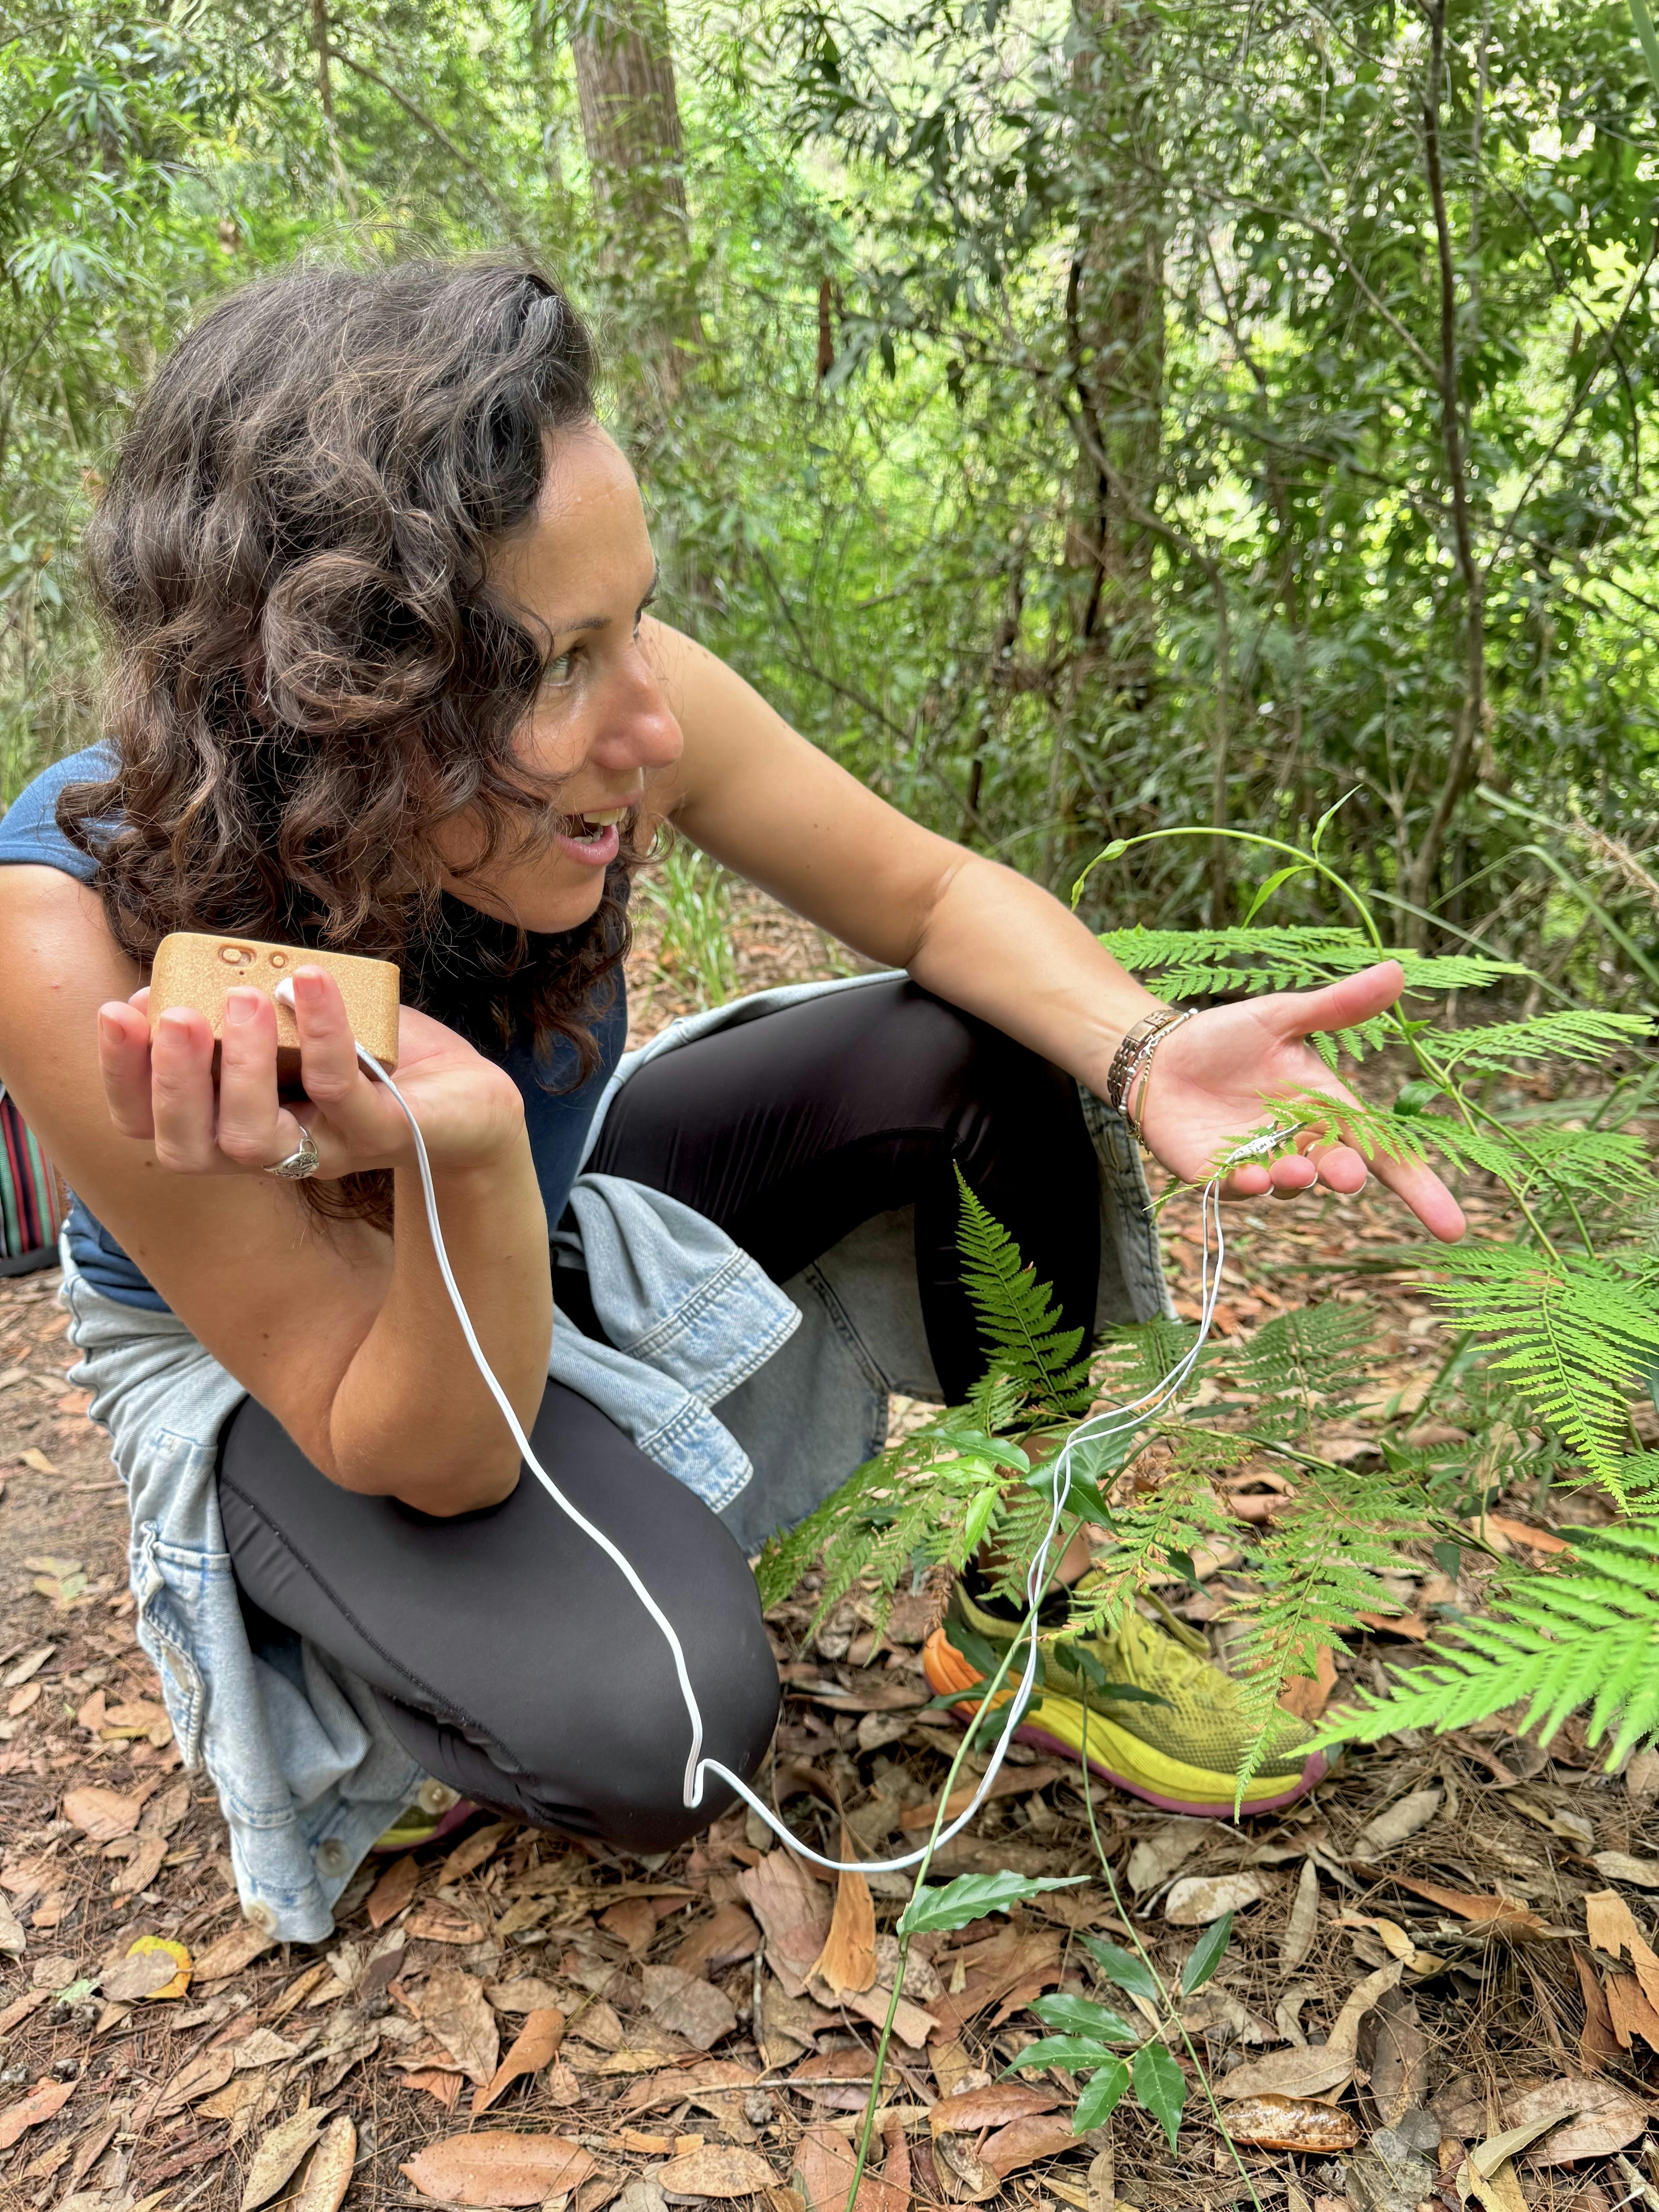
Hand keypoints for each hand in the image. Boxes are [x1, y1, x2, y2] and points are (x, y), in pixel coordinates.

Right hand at [97, 967, 525, 1182]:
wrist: (469, 1096)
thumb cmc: (373, 1056)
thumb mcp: (296, 1028)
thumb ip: (238, 1009)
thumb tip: (172, 981)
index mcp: (238, 1122)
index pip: (155, 1125)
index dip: (124, 1076)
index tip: (116, 1011)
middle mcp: (275, 1149)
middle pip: (188, 1148)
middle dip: (168, 1080)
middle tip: (172, 1012)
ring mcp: (328, 1147)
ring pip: (252, 1138)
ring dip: (237, 1065)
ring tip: (240, 998)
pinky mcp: (385, 1132)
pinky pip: (339, 1088)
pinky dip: (322, 1030)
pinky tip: (308, 979)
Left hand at [1134, 960, 1465, 1241]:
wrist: (1157, 1054)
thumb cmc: (1224, 1038)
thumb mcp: (1283, 1017)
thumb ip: (1338, 1006)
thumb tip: (1397, 970)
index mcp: (1328, 1112)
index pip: (1385, 1153)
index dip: (1421, 1190)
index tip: (1453, 1226)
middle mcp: (1300, 1145)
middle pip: (1338, 1171)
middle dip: (1345, 1175)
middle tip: (1347, 1175)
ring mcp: (1259, 1164)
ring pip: (1289, 1184)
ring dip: (1296, 1179)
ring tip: (1294, 1168)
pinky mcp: (1214, 1175)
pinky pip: (1236, 1190)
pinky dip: (1246, 1186)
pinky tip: (1249, 1178)